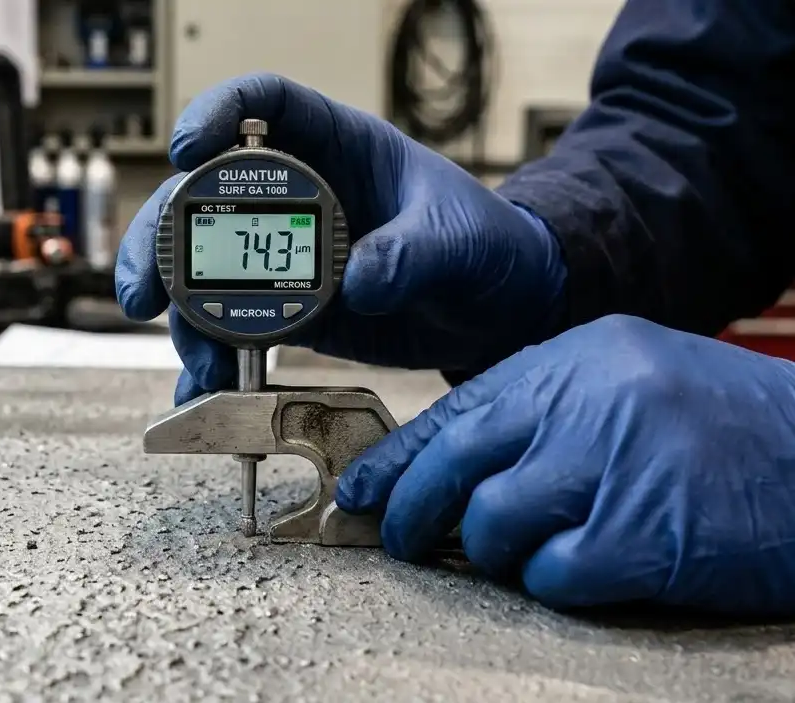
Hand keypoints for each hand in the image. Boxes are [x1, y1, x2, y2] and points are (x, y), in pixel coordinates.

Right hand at [115, 73, 565, 404]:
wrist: (498, 306)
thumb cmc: (485, 245)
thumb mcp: (457, 239)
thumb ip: (411, 254)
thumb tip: (356, 284)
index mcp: (339, 148)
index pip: (265, 106)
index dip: (216, 114)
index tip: (186, 150)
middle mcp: (300, 196)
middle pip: (205, 197)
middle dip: (163, 240)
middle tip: (146, 290)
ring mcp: (290, 256)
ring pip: (206, 270)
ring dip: (184, 316)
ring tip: (199, 362)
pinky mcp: (294, 310)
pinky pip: (238, 328)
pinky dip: (216, 358)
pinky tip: (204, 387)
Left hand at [335, 315, 794, 615]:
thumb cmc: (722, 424)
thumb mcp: (626, 382)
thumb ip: (545, 410)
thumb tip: (462, 460)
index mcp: (574, 360)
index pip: (458, 411)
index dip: (399, 457)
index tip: (362, 490)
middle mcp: (584, 403)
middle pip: (456, 465)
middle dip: (413, 510)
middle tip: (397, 538)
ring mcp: (611, 467)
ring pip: (493, 525)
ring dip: (498, 552)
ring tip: (535, 548)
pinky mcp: (640, 538)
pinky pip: (551, 576)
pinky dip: (555, 582)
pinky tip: (589, 567)